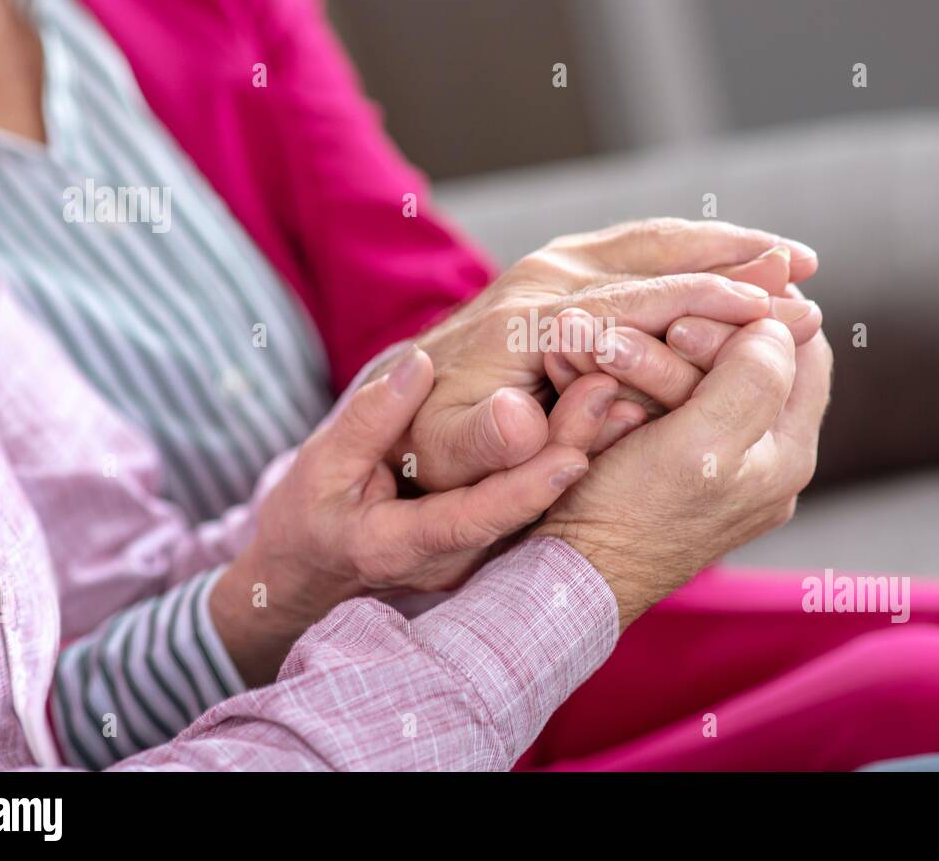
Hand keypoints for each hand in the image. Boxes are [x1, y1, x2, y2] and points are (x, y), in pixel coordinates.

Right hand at [210, 345, 617, 684]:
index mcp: (402, 545)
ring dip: (582, 449)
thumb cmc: (311, 516)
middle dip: (571, 452)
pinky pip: (537, 495)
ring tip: (628, 397)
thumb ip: (369, 422)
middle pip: (524, 509)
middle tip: (615, 397)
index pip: (472, 521)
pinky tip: (605, 414)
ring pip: (541, 503)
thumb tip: (416, 367)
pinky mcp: (493, 536)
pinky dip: (568, 454)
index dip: (522, 489)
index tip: (571, 456)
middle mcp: (453, 558)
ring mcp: (478, 553)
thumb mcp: (320, 468)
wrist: (312, 571)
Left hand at [380, 218, 818, 488]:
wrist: (395, 411)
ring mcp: (550, 269)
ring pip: (650, 241)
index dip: (707, 303)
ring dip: (721, 244)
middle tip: (804, 265)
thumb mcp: (447, 458)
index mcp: (531, 320)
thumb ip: (485, 443)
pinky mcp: (557, 276)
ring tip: (789, 255)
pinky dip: (691, 250)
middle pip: (653, 252)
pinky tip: (731, 261)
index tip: (772, 309)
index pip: (635, 303)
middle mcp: (544, 279)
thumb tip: (520, 420)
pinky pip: (637, 250)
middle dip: (732, 256)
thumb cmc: (428, 447)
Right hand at [536, 321, 833, 629]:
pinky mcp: (684, 474)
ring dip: (668, 358)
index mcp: (786, 455)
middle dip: (705, 336)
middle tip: (660, 329)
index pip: (803, 353)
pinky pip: (678, 409)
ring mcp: (727, 471)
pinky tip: (616, 385)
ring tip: (622, 351)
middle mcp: (767, 465)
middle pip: (757, 363)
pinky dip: (649, 387)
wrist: (571, 576)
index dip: (758, 318)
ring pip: (711, 381)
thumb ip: (752, 379)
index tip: (698, 311)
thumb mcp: (700, 442)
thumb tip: (781, 325)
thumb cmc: (630, 515)